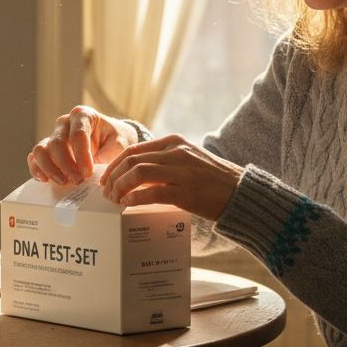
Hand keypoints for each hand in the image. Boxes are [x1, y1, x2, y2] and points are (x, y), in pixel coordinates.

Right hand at [28, 105, 137, 184]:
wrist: (112, 142)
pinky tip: (45, 179)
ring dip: (50, 168)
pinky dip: (37, 169)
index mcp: (84, 115)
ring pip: (41, 150)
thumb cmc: (116, 141)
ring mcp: (54, 136)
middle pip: (57, 143)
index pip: (78, 134)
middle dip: (66, 165)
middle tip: (78, 181)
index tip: (88, 173)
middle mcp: (65, 123)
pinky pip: (35, 158)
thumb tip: (91, 173)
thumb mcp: (119, 145)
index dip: (81, 155)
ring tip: (64, 182)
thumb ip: (107, 156)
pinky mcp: (47, 150)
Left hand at [100, 134, 242, 221]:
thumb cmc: (212, 180)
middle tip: (106, 192)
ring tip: (115, 199)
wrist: (240, 192)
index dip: (115, 165)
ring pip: (139, 173)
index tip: (107, 178)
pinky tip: (128, 204)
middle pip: (132, 160)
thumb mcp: (188, 160)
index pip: (135, 150)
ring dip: (121, 187)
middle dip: (114, 177)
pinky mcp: (186, 192)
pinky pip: (153, 192)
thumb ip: (165, 162)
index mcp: (174, 142)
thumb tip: (136, 174)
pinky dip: (136, 197)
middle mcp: (176, 153)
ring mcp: (182, 171)